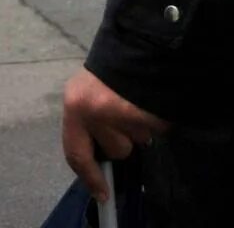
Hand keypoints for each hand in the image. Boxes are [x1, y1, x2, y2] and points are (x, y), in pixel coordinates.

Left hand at [61, 67, 167, 201]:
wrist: (145, 39)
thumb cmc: (115, 66)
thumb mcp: (92, 90)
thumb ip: (91, 119)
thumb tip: (100, 155)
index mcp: (75, 104)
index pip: (76, 153)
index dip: (90, 176)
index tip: (102, 193)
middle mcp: (93, 110)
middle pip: (114, 150)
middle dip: (124, 139)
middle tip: (128, 113)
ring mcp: (120, 111)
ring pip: (137, 141)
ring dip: (142, 127)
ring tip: (140, 100)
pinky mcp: (145, 112)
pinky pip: (156, 130)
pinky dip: (158, 120)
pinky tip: (152, 100)